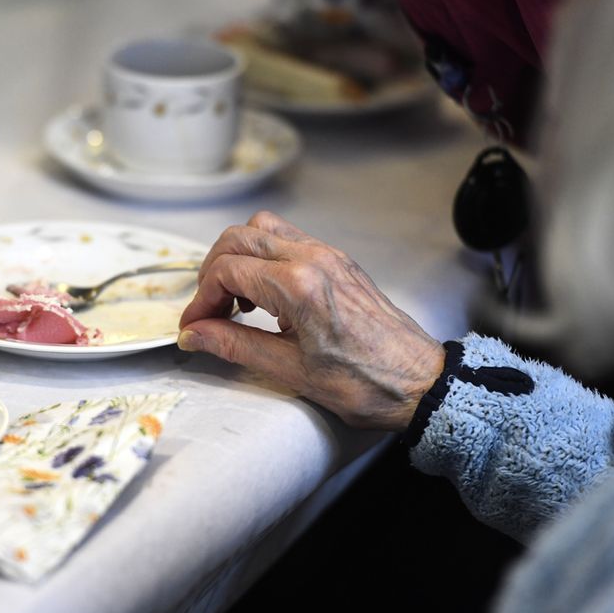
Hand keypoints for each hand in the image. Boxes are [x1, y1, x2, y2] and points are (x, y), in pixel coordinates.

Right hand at [178, 211, 444, 431]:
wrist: (420, 382)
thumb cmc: (366, 383)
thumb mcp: (291, 371)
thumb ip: (234, 346)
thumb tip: (194, 334)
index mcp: (299, 286)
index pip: (226, 271)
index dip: (200, 299)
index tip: (194, 326)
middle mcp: (313, 259)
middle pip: (238, 239)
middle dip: (212, 272)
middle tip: (209, 311)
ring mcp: (328, 255)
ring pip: (262, 229)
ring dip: (238, 257)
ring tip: (238, 300)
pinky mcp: (338, 261)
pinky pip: (288, 239)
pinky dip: (264, 257)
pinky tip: (267, 295)